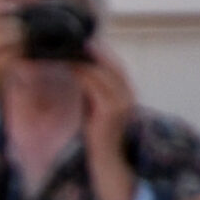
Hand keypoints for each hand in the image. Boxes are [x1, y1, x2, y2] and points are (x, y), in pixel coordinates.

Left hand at [74, 42, 136, 156]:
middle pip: (112, 64)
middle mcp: (129, 94)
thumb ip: (92, 91)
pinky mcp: (111, 110)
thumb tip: (78, 72)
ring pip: (104, 71)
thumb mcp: (95, 108)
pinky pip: (96, 85)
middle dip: (96, 51)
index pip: (115, 66)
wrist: (105, 160)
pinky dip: (83, 73)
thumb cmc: (97, 136)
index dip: (101, 52)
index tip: (85, 41)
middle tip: (77, 39)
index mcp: (126, 92)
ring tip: (71, 50)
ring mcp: (122, 101)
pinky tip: (71, 66)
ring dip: (87, 59)